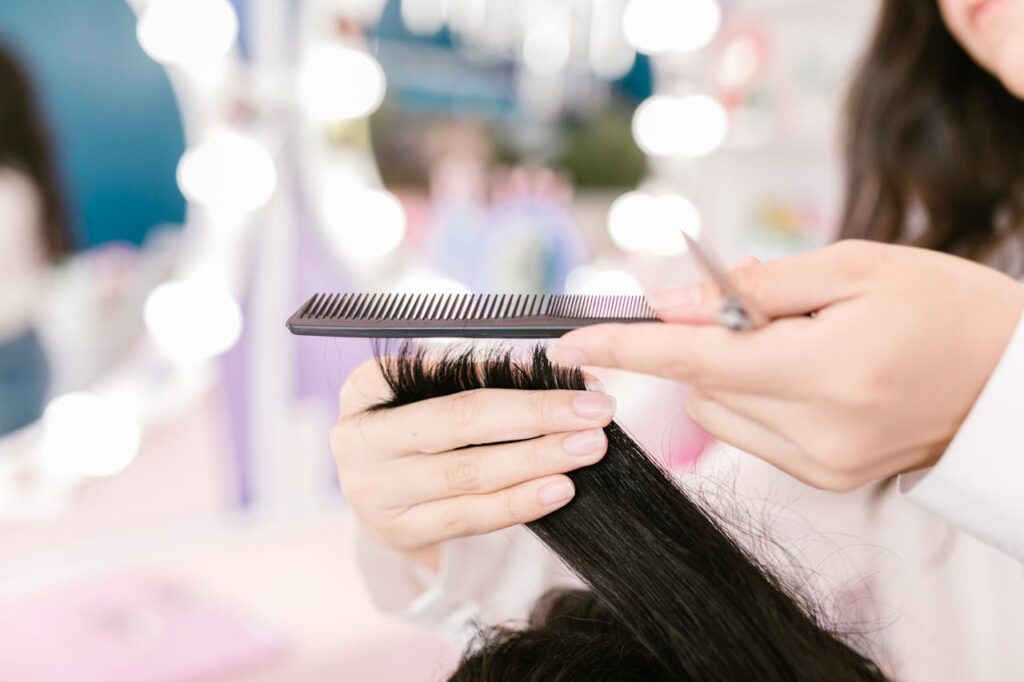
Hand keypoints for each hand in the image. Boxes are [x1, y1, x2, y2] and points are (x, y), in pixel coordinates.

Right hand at [332, 359, 614, 569]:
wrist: (377, 490)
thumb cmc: (413, 424)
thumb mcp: (429, 389)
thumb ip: (485, 376)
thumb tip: (564, 371)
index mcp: (364, 388)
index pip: (446, 375)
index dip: (514, 376)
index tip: (576, 377)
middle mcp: (358, 439)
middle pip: (460, 423)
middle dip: (536, 416)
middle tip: (596, 412)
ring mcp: (374, 492)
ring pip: (468, 475)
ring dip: (536, 460)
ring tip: (587, 449)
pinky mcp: (399, 532)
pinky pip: (469, 518)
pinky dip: (518, 503)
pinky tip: (559, 489)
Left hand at [548, 240, 1023, 490]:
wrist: (1011, 379)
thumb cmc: (941, 305)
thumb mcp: (853, 267)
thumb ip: (755, 287)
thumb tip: (670, 303)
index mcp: (827, 370)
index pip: (694, 359)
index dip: (624, 348)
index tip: (568, 345)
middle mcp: (819, 431)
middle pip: (700, 386)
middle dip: (711, 344)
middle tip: (777, 316)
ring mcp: (822, 465)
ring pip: (718, 413)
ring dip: (733, 373)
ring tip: (804, 349)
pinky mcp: (826, 479)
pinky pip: (751, 434)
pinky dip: (759, 399)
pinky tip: (814, 380)